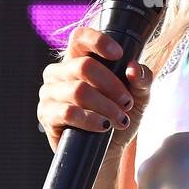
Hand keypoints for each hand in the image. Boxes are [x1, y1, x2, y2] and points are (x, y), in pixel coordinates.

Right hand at [37, 26, 153, 154]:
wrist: (107, 151)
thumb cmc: (119, 115)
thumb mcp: (139, 96)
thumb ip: (142, 79)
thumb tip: (133, 68)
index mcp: (78, 58)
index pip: (80, 37)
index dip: (98, 41)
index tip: (119, 55)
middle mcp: (59, 71)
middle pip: (84, 66)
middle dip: (112, 86)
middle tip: (127, 103)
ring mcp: (49, 92)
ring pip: (79, 91)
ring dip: (106, 106)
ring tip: (120, 119)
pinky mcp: (46, 115)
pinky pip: (68, 112)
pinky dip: (91, 120)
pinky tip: (103, 126)